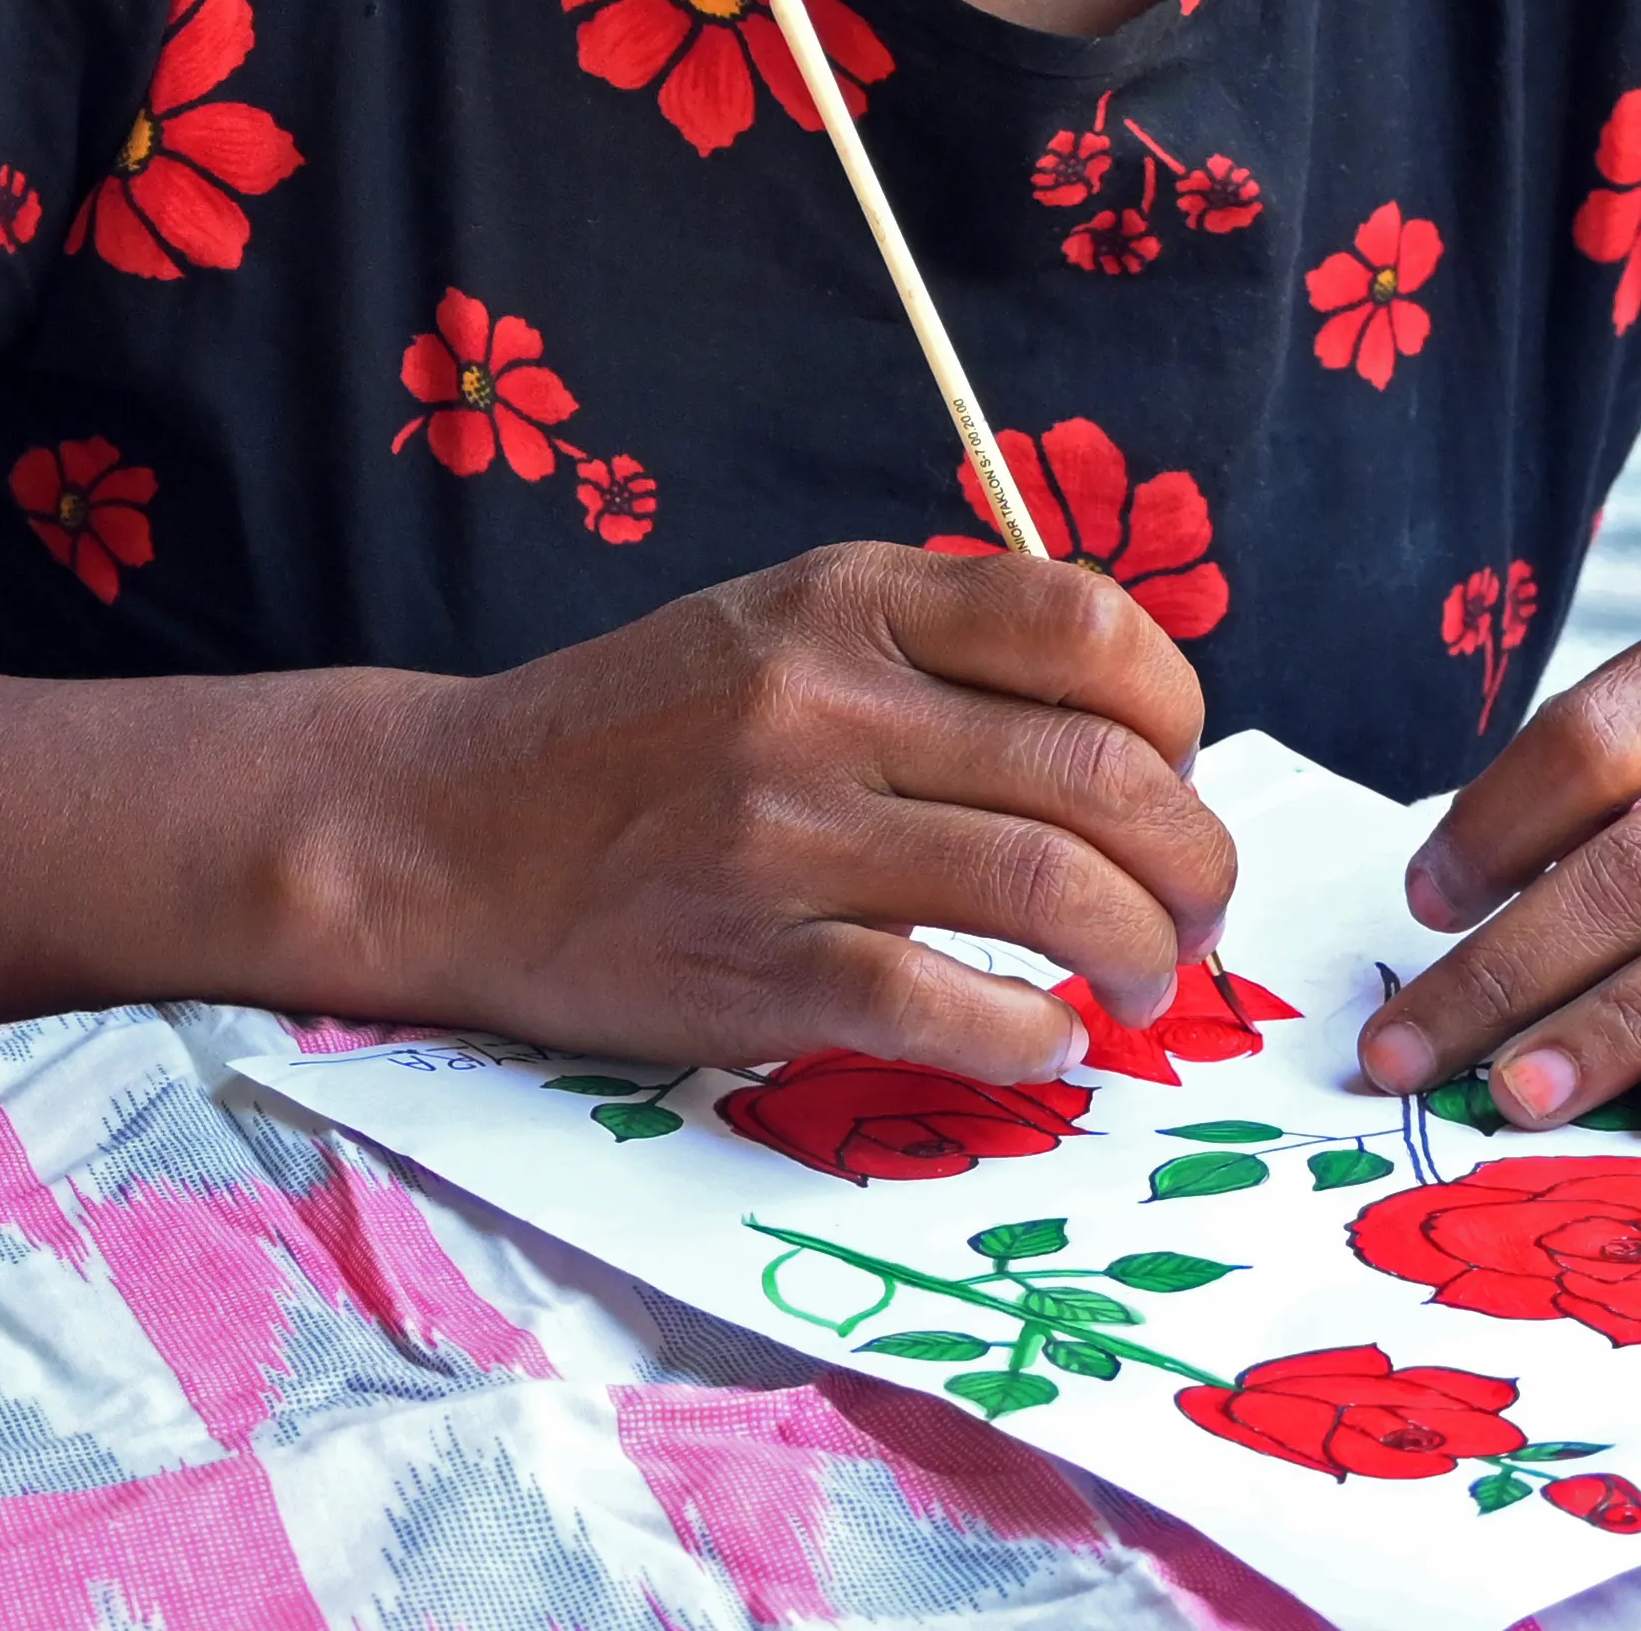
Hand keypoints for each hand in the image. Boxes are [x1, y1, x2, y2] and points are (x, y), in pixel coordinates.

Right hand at [355, 541, 1235, 1082]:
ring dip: (1137, 956)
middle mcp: (821, 701)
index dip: (1176, 711)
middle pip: (1099, 774)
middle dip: (1193, 863)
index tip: (1174, 774)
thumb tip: (1130, 741)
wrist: (445, 829)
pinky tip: (1039, 1042)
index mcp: (846, 600)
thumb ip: (934, 651)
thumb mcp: (778, 627)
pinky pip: (944, 1005)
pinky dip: (1029, 1037)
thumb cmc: (639, 736)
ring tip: (1140, 987)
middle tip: (1194, 918)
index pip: (1086, 624)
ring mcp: (784, 835)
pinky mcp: (749, 965)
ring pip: (1048, 889)